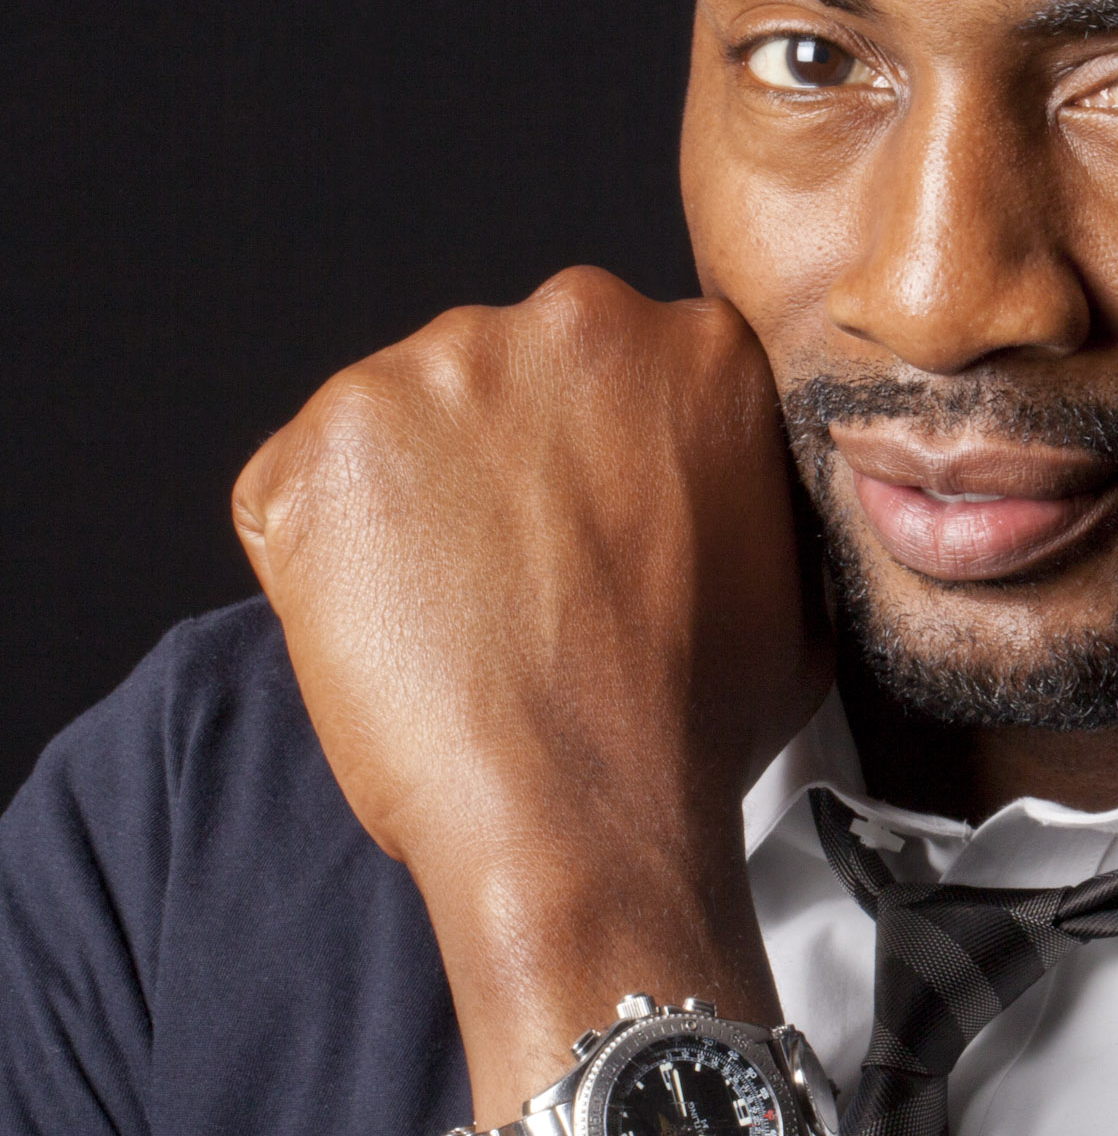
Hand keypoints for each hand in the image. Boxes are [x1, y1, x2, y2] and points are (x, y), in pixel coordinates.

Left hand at [233, 267, 828, 1118]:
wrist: (583, 813)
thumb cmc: (694, 719)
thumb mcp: (796, 567)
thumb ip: (751, 477)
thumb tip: (728, 478)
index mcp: (702, 345)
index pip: (631, 361)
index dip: (605, 447)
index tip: (594, 514)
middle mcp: (577, 322)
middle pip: (520, 369)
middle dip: (512, 451)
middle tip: (526, 567)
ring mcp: (443, 368)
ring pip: (411, 413)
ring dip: (419, 491)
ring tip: (457, 605)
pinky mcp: (330, 435)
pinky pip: (305, 475)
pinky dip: (325, 542)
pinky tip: (389, 617)